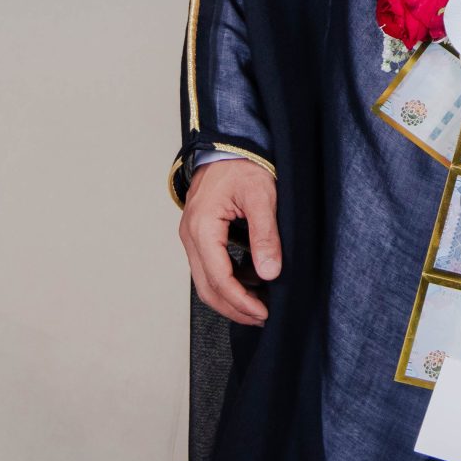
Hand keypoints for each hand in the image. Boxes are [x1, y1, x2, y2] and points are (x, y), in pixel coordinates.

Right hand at [181, 158, 280, 325]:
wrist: (229, 144)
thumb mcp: (262, 196)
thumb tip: (269, 272)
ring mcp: (191, 235)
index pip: (218, 279)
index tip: (263, 313)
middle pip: (206, 287)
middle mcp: (190, 235)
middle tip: (261, 317)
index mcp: (202, 227)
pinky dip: (225, 282)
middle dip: (233, 307)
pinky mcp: (199, 233)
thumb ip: (265, 235)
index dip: (241, 301)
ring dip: (229, 297)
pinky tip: (249, 285)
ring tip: (257, 306)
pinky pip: (208, 266)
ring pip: (204, 280)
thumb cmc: (244, 164)